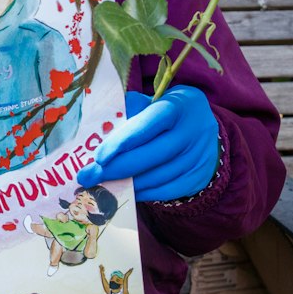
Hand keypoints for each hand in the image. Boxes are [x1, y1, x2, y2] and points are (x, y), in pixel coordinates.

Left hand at [77, 87, 218, 201]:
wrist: (203, 128)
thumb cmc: (166, 113)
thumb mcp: (152, 101)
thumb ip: (129, 110)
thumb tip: (101, 128)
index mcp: (178, 106)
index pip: (149, 124)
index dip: (123, 141)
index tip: (99, 158)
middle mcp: (192, 132)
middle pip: (151, 156)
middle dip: (115, 169)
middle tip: (88, 177)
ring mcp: (198, 158)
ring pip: (156, 177)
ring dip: (126, 183)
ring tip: (101, 184)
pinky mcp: (197, 178)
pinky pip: (165, 191)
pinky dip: (142, 192)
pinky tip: (125, 189)